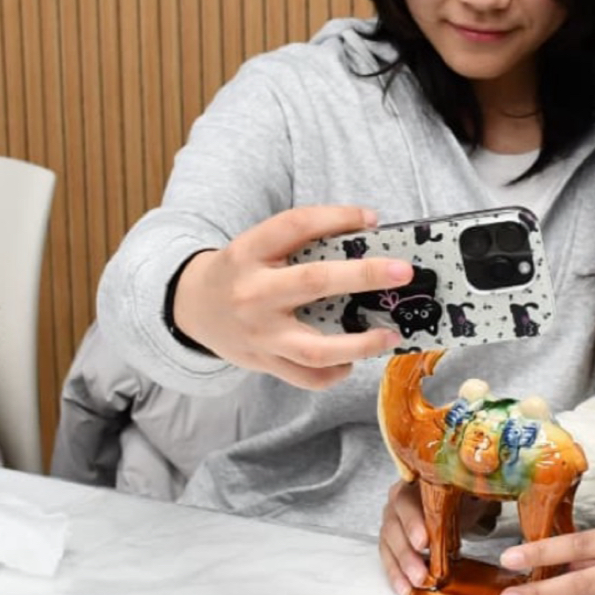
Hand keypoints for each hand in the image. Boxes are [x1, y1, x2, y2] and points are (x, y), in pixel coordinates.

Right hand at [173, 205, 413, 388]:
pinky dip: (335, 371)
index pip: (295, 225)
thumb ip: (302, 241)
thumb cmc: (240, 271)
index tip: (370, 218)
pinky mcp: (264, 363)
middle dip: (364, 275)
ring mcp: (259, 335)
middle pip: (314, 282)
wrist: (192, 307)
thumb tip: (366, 237)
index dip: (336, 217)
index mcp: (249, 252)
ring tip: (391, 334)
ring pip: (315, 349)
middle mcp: (253, 293)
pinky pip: (307, 377)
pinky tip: (353, 360)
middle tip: (403, 271)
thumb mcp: (258, 246)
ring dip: (360, 344)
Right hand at [378, 480, 498, 594]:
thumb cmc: (460, 496)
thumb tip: (488, 494)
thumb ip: (472, 493)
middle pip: (394, 527)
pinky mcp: (392, 542)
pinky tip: (406, 591)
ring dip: (401, 569)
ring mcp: (392, 521)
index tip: (424, 543)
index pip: (407, 500)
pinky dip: (397, 577)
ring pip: (389, 546)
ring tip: (415, 587)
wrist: (456, 501)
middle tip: (421, 574)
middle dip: (407, 554)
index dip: (413, 522)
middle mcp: (397, 501)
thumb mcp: (468, 490)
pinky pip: (389, 560)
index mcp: (414, 483)